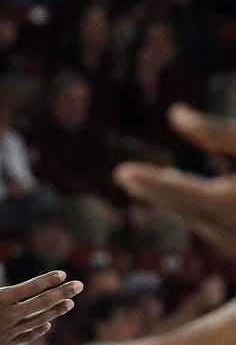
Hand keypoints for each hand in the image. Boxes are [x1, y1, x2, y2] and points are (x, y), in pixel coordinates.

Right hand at [0, 239, 82, 344]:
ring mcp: (7, 331)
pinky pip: (27, 336)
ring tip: (70, 303)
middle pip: (42, 303)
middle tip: (80, 286)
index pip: (31, 287)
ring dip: (55, 311)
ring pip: (39, 320)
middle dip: (63, 293)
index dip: (48, 280)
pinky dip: (39, 329)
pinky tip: (48, 324)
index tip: (62, 274)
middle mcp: (8, 315)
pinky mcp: (4, 344)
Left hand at [114, 104, 235, 258]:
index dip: (149, 179)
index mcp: (229, 201)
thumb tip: (174, 111)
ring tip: (151, 188)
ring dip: (175, 203)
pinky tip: (194, 208)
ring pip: (201, 221)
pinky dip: (201, 215)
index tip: (120, 173)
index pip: (177, 190)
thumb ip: (216, 131)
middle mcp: (233, 229)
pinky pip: (221, 232)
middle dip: (154, 189)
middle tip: (125, 177)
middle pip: (184, 207)